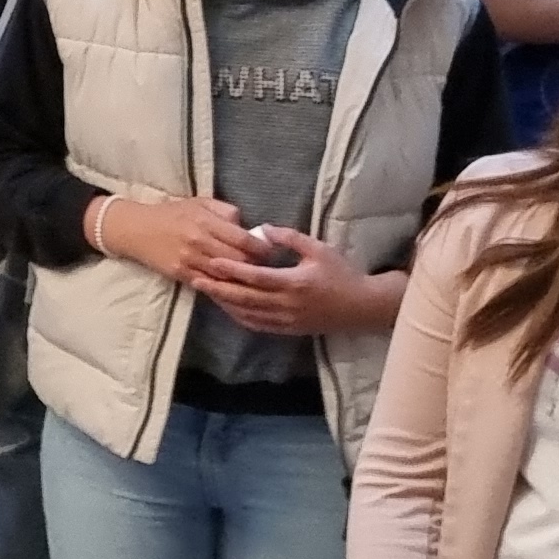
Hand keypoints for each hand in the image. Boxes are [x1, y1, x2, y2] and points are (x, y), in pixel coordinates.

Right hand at [97, 192, 263, 287]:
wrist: (135, 229)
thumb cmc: (171, 213)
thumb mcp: (199, 202)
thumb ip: (225, 211)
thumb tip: (248, 227)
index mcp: (205, 221)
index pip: (244, 240)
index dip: (263, 248)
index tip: (271, 251)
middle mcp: (198, 241)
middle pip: (240, 261)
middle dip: (257, 266)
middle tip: (267, 268)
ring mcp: (189, 260)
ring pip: (227, 276)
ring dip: (243, 280)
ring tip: (255, 280)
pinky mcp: (181, 274)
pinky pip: (210, 285)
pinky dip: (225, 288)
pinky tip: (235, 289)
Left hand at [195, 227, 398, 335]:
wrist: (363, 306)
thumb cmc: (341, 274)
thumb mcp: (318, 249)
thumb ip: (290, 237)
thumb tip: (263, 229)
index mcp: (294, 283)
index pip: (255, 278)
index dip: (232, 270)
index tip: (212, 262)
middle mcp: (287, 305)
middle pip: (245, 299)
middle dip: (218, 289)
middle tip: (196, 278)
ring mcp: (287, 321)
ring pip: (248, 314)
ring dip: (225, 303)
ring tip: (206, 291)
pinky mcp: (289, 330)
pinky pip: (258, 325)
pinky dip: (240, 317)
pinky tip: (228, 308)